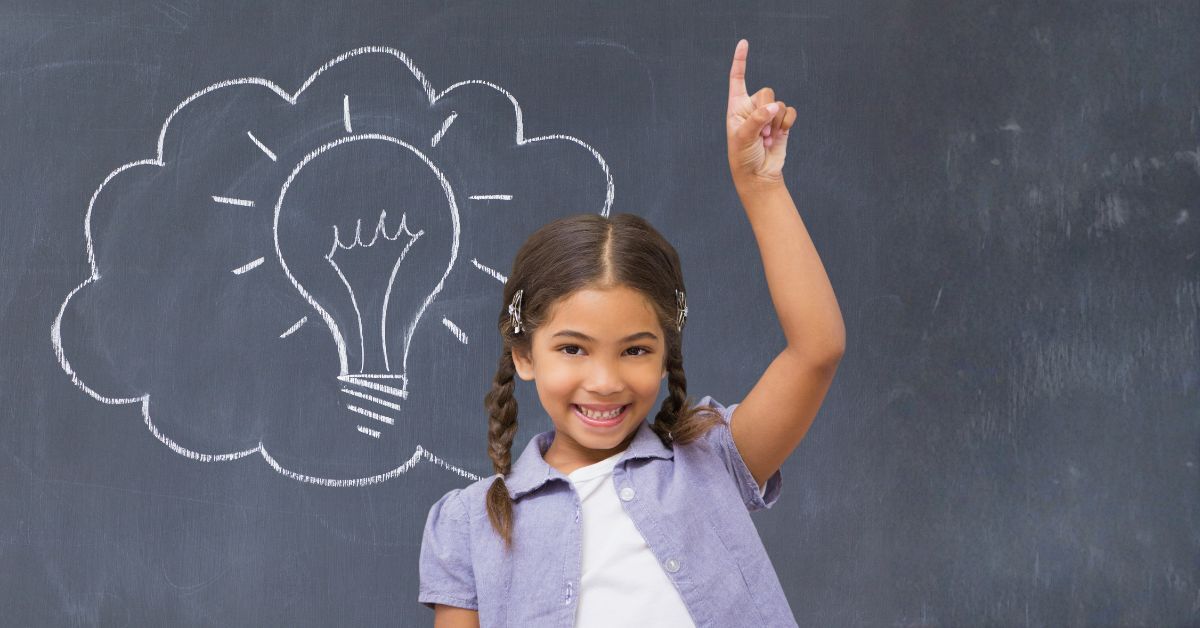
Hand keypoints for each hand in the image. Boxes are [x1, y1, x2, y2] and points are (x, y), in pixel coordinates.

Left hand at [726, 39, 796, 189]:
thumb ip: (757, 119)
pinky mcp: (782, 123)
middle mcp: (752, 107)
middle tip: (760, 134)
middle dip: (766, 112)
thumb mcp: (743, 138)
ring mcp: (768, 115)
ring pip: (779, 104)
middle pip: (766, 92)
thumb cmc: (743, 157)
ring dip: (775, 123)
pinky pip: (790, 112)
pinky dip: (787, 123)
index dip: (740, 60)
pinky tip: (780, 135)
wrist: (759, 175)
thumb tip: (774, 107)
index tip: (744, 43)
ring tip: (767, 139)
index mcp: (736, 107)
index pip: (737, 78)